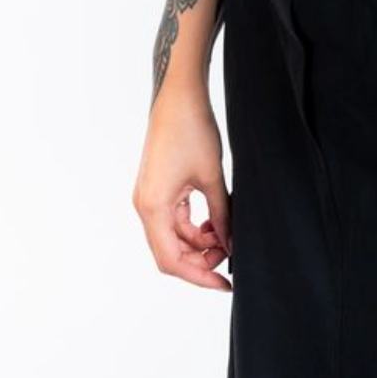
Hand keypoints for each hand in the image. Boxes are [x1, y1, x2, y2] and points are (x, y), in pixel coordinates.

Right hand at [132, 84, 231, 290]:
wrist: (179, 93)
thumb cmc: (192, 129)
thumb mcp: (213, 177)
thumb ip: (222, 215)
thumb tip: (231, 245)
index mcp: (153, 207)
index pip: (171, 260)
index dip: (199, 276)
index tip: (224, 283)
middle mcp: (145, 205)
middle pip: (170, 252)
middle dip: (201, 258)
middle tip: (231, 253)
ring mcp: (148, 196)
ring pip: (173, 236)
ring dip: (199, 241)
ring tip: (227, 232)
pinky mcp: (157, 186)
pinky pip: (174, 218)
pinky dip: (194, 225)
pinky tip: (216, 219)